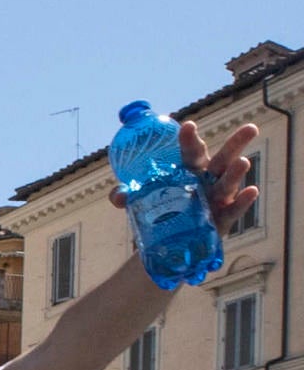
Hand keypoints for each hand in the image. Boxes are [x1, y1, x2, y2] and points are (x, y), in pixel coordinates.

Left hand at [111, 118, 260, 219]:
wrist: (168, 243)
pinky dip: (242, 201)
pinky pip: (234, 209)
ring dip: (235, 173)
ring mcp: (217, 199)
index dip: (190, 139)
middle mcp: (207, 181)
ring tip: (242, 162)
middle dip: (236, 143)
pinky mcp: (222, 219)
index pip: (190, 151)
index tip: (187, 126)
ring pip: (228, 183)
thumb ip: (126, 195)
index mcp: (189, 171)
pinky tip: (251, 191)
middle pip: (221, 160)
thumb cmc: (161, 212)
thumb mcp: (141, 202)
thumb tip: (119, 195)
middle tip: (250, 128)